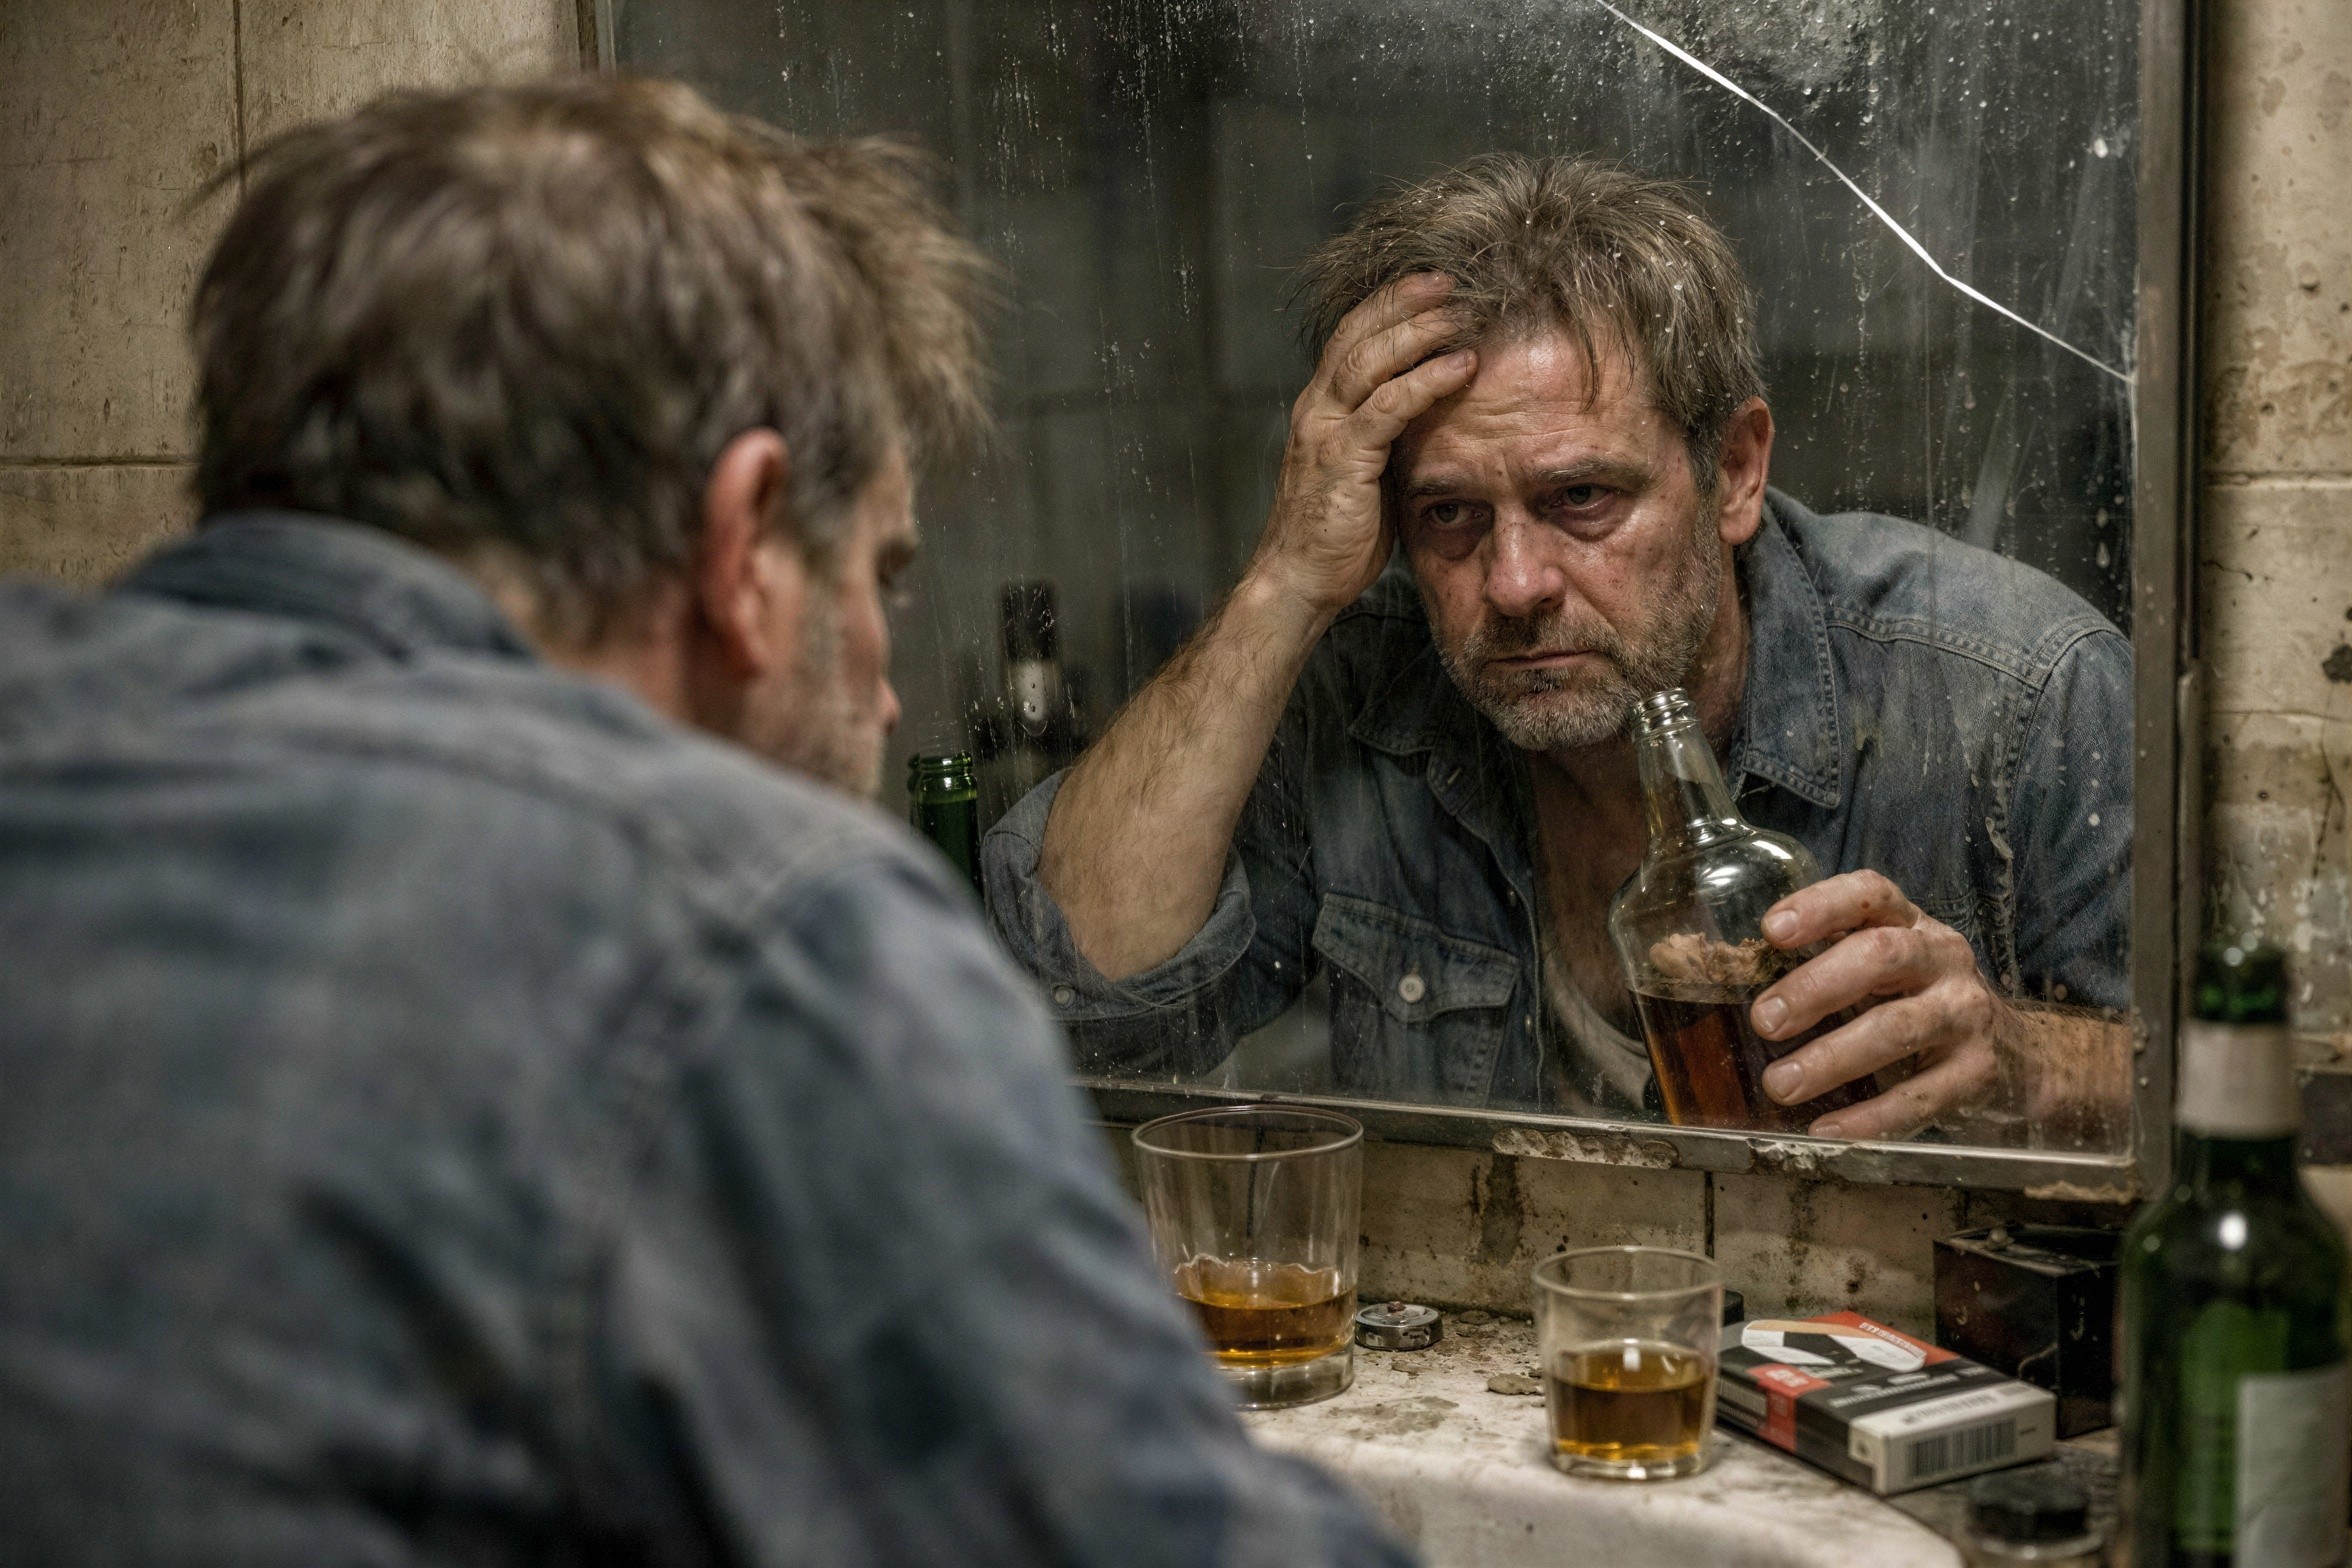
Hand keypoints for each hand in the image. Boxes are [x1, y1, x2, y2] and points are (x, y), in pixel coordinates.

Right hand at [1245, 273, 1479, 616]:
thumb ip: (1388, 438)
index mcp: (1319, 409)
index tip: (1429, 285)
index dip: (1388, 306)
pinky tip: (1461, 366)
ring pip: (1371, 360)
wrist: (1300, 581)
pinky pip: (1388, 406)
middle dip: (1404, 301)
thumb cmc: (1337, 535)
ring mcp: (1325, 431)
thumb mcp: (1366, 473)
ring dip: (1420, 330)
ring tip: (1461, 312)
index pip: (1350, 338)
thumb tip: (1433, 418)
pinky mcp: (1342, 458)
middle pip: (1358, 334)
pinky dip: (1427, 380)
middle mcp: (1315, 409)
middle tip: (1450, 280)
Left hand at [1747, 871, 2013, 1139]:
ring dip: (1831, 1057)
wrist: (2020, 1056)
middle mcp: (1942, 959)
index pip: (1870, 895)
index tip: (1771, 930)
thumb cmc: (1924, 1001)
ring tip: (1780, 1083)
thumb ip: (1832, 963)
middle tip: (1763, 1020)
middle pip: (1880, 958)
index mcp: (1912, 925)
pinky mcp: (1977, 1073)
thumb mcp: (1889, 969)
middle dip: (1815, 987)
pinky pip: (1919, 1096)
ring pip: (1895, 1029)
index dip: (1821, 906)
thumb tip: (1740, 982)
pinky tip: (1826, 1128)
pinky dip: (1869, 1116)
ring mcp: (1965, 1015)